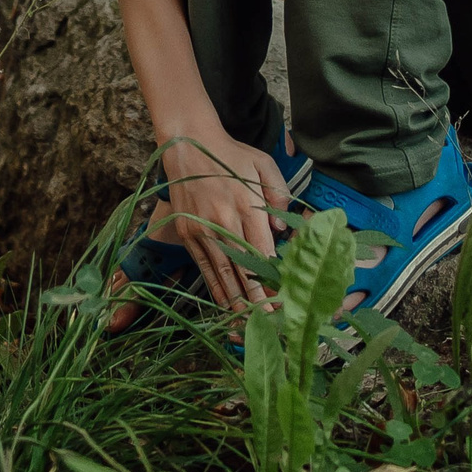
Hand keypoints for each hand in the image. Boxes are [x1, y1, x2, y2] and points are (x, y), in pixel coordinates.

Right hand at [150, 129, 289, 310]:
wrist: (187, 144)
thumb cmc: (230, 154)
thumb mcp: (263, 163)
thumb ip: (278, 193)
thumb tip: (281, 229)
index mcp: (246, 205)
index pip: (263, 253)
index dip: (272, 281)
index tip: (284, 302)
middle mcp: (223, 221)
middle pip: (243, 270)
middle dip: (256, 301)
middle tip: (269, 324)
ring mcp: (202, 229)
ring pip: (222, 274)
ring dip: (235, 303)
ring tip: (246, 327)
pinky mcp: (187, 233)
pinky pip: (204, 267)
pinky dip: (215, 289)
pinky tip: (225, 305)